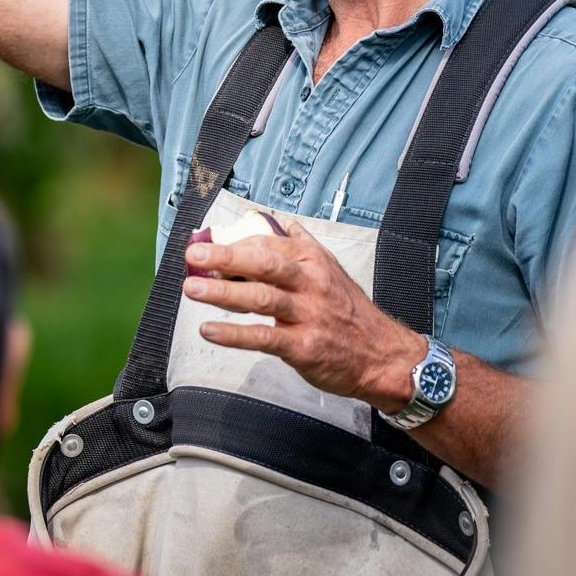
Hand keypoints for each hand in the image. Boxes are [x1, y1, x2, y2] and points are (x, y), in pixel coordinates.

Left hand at [181, 223, 425, 410]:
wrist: (383, 356)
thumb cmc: (350, 311)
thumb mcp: (330, 269)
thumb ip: (302, 243)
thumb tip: (277, 219)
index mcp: (312, 260)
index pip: (267, 243)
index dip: (233, 243)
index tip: (204, 245)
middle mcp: (310, 283)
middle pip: (264, 263)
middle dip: (225, 257)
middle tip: (193, 256)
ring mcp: (308, 315)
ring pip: (261, 298)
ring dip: (222, 292)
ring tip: (192, 289)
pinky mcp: (304, 347)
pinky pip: (264, 337)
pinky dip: (234, 334)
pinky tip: (209, 330)